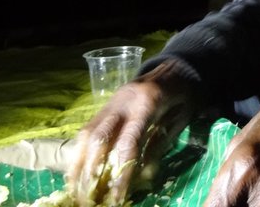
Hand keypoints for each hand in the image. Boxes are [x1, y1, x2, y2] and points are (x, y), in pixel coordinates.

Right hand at [64, 58, 204, 206]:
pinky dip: (80, 151)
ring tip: (76, 188)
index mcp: (147, 103)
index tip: (116, 197)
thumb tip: (144, 175)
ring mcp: (112, 100)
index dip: (120, 172)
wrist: (176, 66)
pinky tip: (77, 170)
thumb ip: (161, 143)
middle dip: (91, 171)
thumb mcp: (181, 118)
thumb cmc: (184, 94)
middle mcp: (123, 100)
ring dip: (79, 163)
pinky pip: (88, 128)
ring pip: (87, 133)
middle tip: (89, 197)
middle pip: (98, 138)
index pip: (128, 143)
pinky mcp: (106, 104)